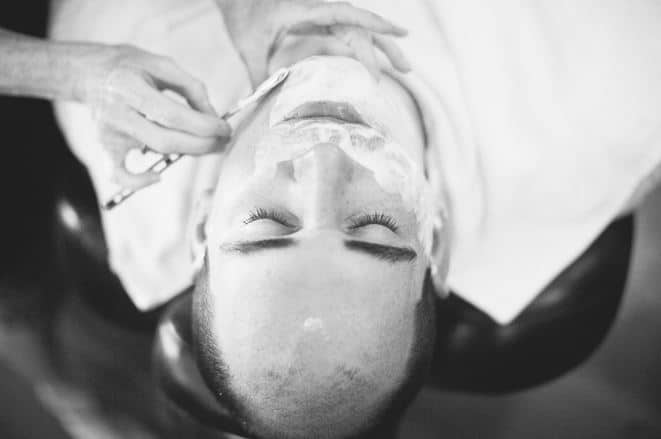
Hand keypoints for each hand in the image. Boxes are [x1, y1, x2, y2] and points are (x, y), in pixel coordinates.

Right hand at [80, 44, 229, 189]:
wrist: (88, 73)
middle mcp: (116, 112)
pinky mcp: (105, 147)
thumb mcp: (162, 64)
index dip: (203, 126)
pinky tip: (158, 176)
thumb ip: (191, 87)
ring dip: (187, 151)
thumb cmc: (130, 67)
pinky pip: (119, 175)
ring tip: (204, 142)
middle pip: (166, 140)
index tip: (225, 129)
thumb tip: (213, 116)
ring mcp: (109, 133)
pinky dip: (138, 182)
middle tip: (222, 140)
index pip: (172, 115)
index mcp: (129, 86)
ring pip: (155, 153)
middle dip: (202, 144)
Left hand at [216, 0, 410, 85]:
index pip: (349, 16)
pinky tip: (375, 61)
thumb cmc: (242, 14)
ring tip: (403, 68)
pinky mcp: (319, 23)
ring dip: (382, 48)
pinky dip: (364, 46)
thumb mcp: (249, 45)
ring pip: (359, 30)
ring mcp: (322, 16)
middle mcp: (320, 11)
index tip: (397, 35)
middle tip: (407, 69)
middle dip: (386, 45)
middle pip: (362, 26)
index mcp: (307, 10)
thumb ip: (259, 73)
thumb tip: (262, 103)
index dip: (374, 25)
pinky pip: (348, 34)